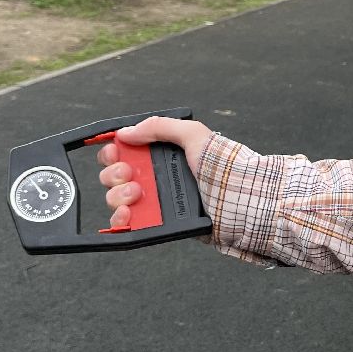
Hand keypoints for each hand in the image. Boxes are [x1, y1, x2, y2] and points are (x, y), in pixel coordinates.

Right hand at [98, 115, 213, 228]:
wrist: (239, 201)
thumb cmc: (222, 167)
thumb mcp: (194, 135)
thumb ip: (160, 127)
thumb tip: (126, 132)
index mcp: (164, 155)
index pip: (125, 152)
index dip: (112, 153)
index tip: (115, 153)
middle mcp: (157, 177)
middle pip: (115, 175)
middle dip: (114, 173)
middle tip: (129, 174)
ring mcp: (157, 202)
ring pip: (116, 199)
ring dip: (117, 195)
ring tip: (137, 194)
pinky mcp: (158, 223)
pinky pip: (127, 224)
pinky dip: (119, 220)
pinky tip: (127, 214)